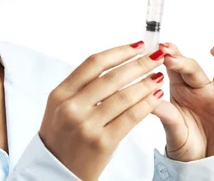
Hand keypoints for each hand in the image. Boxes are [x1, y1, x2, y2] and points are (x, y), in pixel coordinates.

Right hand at [39, 41, 165, 180]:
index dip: (118, 52)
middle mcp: (71, 107)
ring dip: (145, 83)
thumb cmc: (60, 139)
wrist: (55, 173)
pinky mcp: (102, 143)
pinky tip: (155, 97)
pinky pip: (130, 118)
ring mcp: (86, 125)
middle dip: (138, 64)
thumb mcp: (58, 109)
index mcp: (59, 94)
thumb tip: (111, 66)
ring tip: (158, 76)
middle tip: (156, 56)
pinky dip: (146, 104)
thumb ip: (79, 88)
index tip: (137, 46)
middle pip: (111, 77)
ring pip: (123, 96)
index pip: (93, 64)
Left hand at [152, 42, 213, 161]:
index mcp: (180, 90)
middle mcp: (201, 88)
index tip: (161, 48)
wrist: (203, 166)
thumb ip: (164, 113)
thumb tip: (149, 98)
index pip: (174, 69)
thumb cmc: (184, 144)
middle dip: (183, 61)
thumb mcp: (172, 130)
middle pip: (194, 69)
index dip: (169, 57)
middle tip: (171, 55)